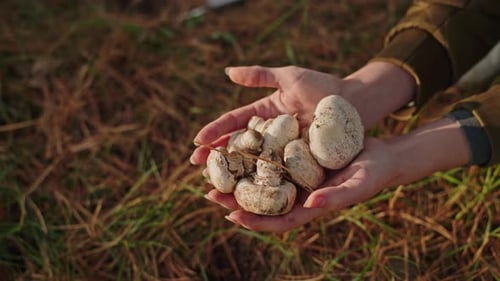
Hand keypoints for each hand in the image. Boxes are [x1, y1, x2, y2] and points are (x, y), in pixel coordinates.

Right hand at [190, 62, 416, 164]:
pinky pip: (275, 175)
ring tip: (214, 184)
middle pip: (238, 148)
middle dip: (217, 157)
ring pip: (253, 165)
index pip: (234, 124)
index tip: (197, 141)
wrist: (356, 102)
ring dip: (233, 175)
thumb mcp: (289, 77)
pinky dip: (259, 185)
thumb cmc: (323, 87)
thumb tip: (227, 72)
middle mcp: (270, 136)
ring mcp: (283, 152)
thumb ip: (259, 75)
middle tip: (197, 166)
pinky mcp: (298, 165)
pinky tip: (245, 193)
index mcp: (264, 115)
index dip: (215, 132)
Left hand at [205, 118, 469, 232]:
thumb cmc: (373, 174)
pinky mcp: (297, 161)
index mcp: (310, 207)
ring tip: (213, 172)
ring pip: (262, 182)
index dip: (255, 221)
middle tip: (209, 193)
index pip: (278, 222)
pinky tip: (238, 147)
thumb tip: (311, 203)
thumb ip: (337, 196)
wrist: (380, 155)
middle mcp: (299, 195)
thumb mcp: (358, 185)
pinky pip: (271, 161)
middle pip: (262, 203)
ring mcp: (297, 178)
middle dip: (235, 200)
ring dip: (239, 178)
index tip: (231, 215)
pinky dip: (254, 158)